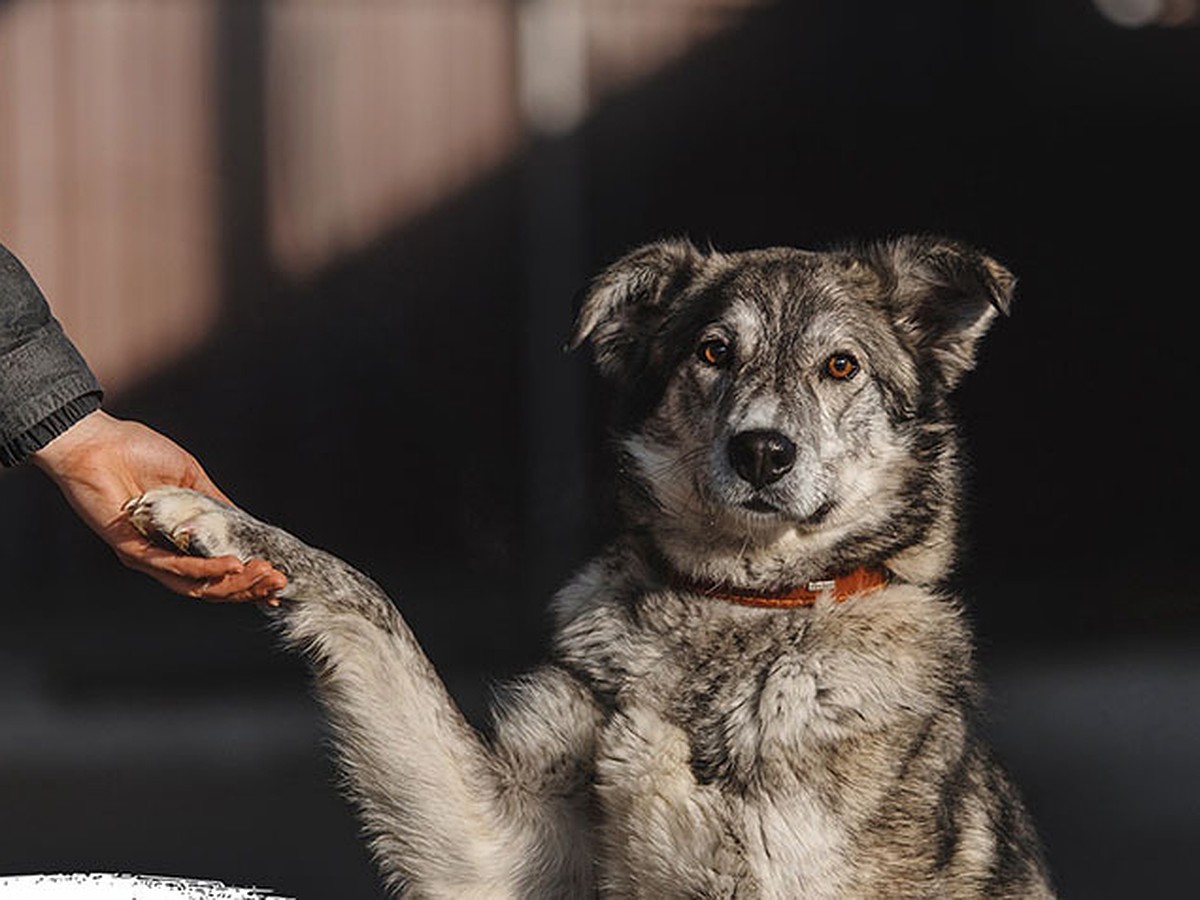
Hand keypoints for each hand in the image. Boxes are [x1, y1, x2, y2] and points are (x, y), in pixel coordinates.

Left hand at [32, 410, 286, 600]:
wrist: (95, 442)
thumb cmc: (136, 452)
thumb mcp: (192, 479)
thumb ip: (216, 505)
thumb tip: (246, 525)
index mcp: (176, 541)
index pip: (215, 572)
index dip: (247, 581)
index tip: (277, 581)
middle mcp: (162, 556)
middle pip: (210, 587)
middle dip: (249, 587)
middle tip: (278, 580)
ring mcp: (146, 557)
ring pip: (196, 585)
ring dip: (234, 584)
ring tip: (263, 574)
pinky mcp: (131, 551)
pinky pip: (174, 567)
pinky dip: (206, 568)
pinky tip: (233, 564)